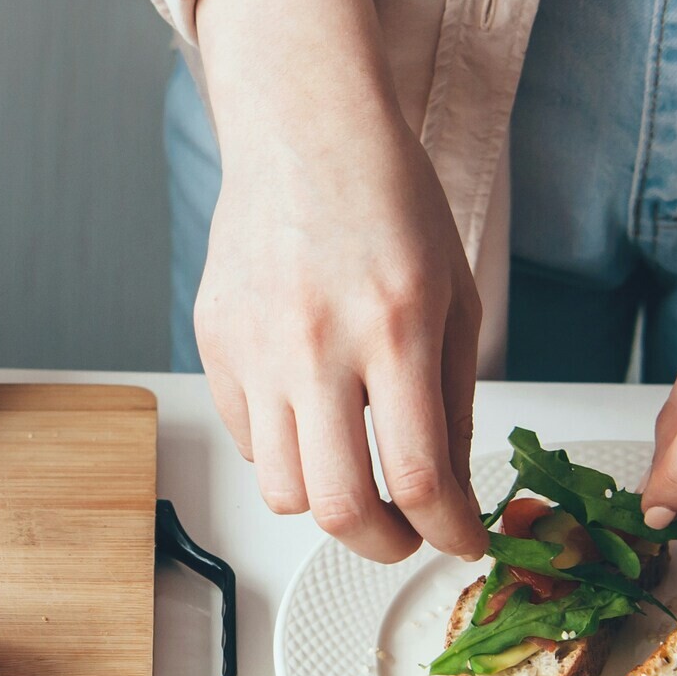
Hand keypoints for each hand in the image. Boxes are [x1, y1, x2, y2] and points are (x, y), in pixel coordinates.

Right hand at [193, 0, 487, 563]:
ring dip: (328, 504)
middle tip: (407, 535)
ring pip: (281, 489)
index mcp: (395, 328)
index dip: (449, 532)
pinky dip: (285, 452)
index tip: (462, 539)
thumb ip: (454, 401)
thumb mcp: (455, 297)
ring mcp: (255, 347)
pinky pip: (247, 439)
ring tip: (358, 479)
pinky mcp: (214, 343)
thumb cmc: (388, 200)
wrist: (304, 131)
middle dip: (384, 545)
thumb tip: (451, 492)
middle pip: (339, 507)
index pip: (419, 477)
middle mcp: (318, 344)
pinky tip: (313, 416)